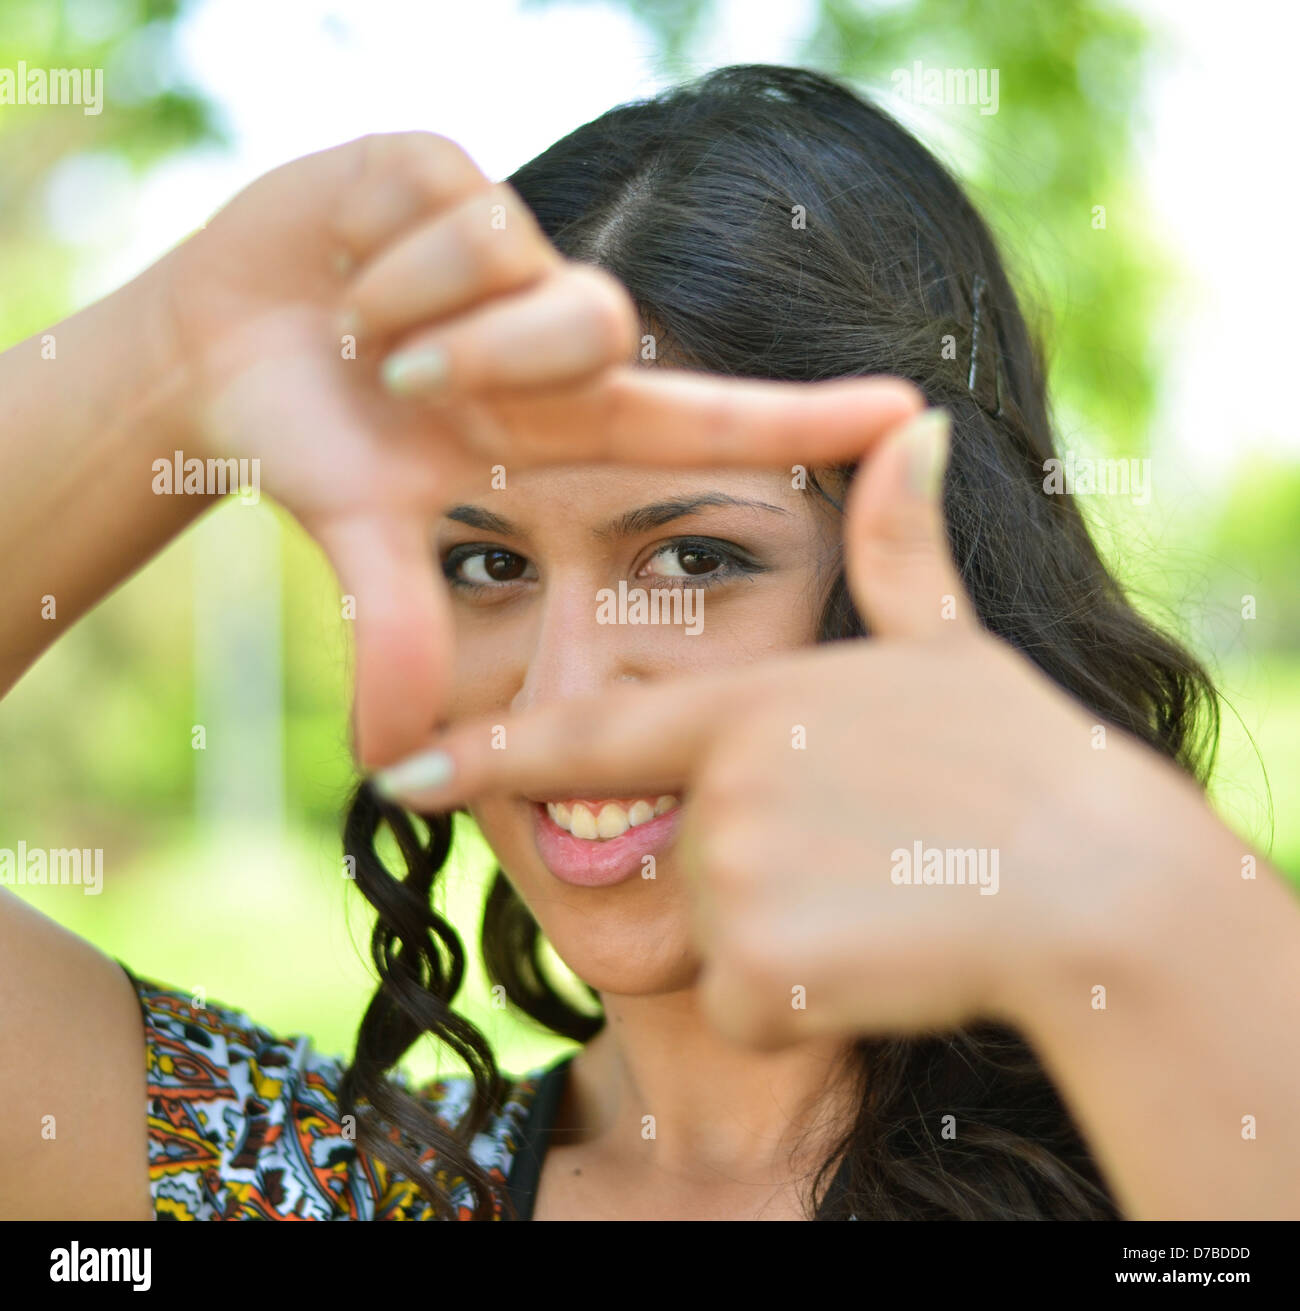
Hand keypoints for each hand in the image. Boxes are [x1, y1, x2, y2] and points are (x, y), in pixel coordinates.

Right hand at [146, 131, 922, 765]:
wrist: (217, 356)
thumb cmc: (316, 448)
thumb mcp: (369, 538)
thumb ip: (402, 630)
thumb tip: (391, 761)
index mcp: (568, 421)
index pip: (709, 420)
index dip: (807, 420)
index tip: (910, 416)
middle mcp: (559, 331)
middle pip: (603, 321)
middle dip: (499, 360)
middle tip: (410, 390)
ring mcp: (512, 249)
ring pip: (520, 261)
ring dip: (422, 317)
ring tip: (366, 341)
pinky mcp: (450, 169)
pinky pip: (454, 204)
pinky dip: (382, 258)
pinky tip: (345, 277)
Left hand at [375, 408, 1211, 1046]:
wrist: (1099, 891)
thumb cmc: (1026, 765)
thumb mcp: (949, 652)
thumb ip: (900, 550)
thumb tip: (919, 426)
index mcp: (747, 704)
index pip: (587, 737)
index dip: (491, 757)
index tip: (401, 776)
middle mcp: (719, 781)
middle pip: (688, 857)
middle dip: (761, 873)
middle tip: (867, 859)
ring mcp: (732, 872)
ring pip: (720, 939)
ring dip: (793, 938)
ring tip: (883, 903)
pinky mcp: (756, 968)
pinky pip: (748, 1001)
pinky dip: (805, 999)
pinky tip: (878, 959)